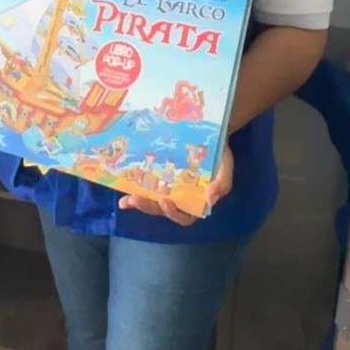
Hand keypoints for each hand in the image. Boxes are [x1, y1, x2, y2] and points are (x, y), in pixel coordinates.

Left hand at [118, 143, 233, 226]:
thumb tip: (210, 199)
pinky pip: (146, 185)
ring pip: (151, 200)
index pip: (184, 216)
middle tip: (135, 200)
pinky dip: (135, 189)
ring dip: (138, 202)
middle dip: (148, 207)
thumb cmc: (219, 154)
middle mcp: (180, 198)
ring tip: (125, 200)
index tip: (165, 202)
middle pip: (162, 209)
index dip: (173, 214)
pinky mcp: (158, 176)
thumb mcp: (226, 167)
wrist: (208, 132)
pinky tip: (123, 187)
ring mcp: (167, 187)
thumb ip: (222, 184)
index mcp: (196, 201)